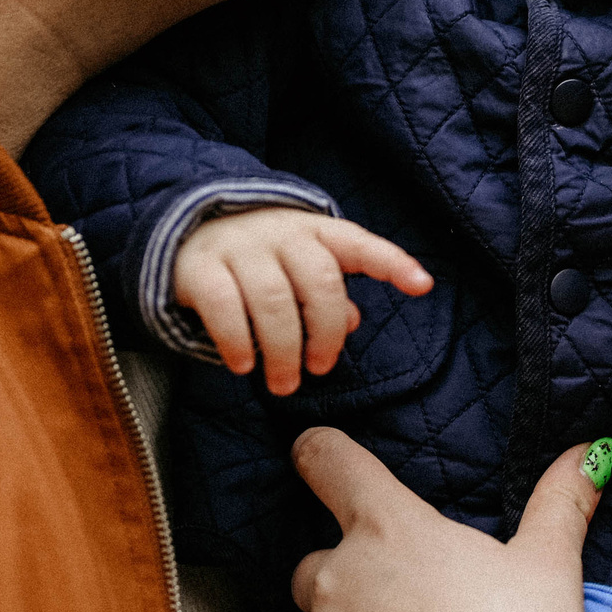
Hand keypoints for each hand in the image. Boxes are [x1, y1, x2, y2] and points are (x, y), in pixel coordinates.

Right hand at [175, 209, 431, 394]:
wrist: (188, 228)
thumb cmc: (262, 257)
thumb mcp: (299, 265)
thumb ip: (328, 293)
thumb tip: (354, 321)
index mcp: (315, 231)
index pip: (360, 244)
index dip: (393, 262)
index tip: (423, 285)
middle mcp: (281, 233)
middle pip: (319, 282)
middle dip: (325, 334)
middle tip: (319, 369)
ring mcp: (240, 247)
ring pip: (273, 300)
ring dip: (283, 350)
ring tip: (282, 384)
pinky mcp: (200, 266)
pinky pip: (223, 306)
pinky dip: (237, 341)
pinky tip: (243, 366)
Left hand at [289, 429, 605, 611]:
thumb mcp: (548, 563)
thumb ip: (560, 499)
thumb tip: (589, 452)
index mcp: (390, 528)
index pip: (328, 462)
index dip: (318, 453)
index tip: (313, 453)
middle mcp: (342, 577)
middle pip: (318, 558)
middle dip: (353, 574)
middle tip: (414, 600)